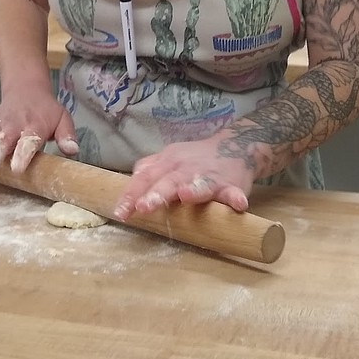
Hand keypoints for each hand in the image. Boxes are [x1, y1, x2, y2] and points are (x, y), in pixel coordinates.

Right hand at [0, 87, 77, 179]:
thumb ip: (66, 135)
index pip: (29, 142)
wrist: (26, 87)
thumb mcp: (62, 118)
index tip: (16, 169)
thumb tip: (72, 150)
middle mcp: (13, 126)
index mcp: (34, 126)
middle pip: (2, 142)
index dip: (23, 154)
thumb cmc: (46, 110)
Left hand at [113, 133, 252, 220]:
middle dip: (156, 194)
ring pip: (200, 184)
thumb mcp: (170, 158)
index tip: (120, 212)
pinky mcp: (231, 185)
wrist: (236, 146)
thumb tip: (130, 181)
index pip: (146, 178)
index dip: (132, 194)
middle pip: (169, 181)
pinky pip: (233, 192)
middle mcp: (186, 168)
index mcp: (168, 162)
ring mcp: (209, 176)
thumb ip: (150, 168)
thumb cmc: (196, 158)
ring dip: (193, 191)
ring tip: (185, 197)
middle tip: (143, 208)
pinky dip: (235, 197)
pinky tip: (238, 203)